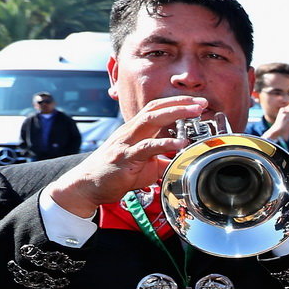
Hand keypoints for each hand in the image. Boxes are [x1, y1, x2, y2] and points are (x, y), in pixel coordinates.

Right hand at [45, 96, 210, 217]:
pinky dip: (164, 144)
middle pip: (155, 109)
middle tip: (201, 103)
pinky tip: (179, 144)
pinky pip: (146, 147)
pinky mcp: (125, 158)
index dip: (176, 102)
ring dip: (174, 114)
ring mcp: (126, 143)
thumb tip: (182, 162)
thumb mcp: (144, 164)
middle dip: (179, 103)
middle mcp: (130, 132)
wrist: (87, 185)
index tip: (196, 102)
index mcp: (134, 130)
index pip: (156, 108)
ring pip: (150, 121)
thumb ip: (163, 160)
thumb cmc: (114, 173)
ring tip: (194, 113)